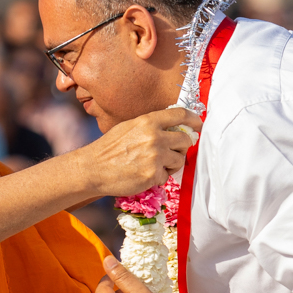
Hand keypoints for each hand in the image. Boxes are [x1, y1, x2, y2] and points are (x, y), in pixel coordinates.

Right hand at [79, 108, 200, 197]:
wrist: (93, 168)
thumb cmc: (110, 148)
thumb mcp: (129, 127)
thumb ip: (151, 126)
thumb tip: (174, 128)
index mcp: (148, 121)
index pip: (180, 115)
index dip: (194, 119)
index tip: (198, 125)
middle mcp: (154, 137)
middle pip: (186, 140)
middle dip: (183, 147)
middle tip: (174, 151)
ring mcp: (155, 156)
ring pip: (180, 160)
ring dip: (172, 164)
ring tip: (156, 165)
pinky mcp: (153, 174)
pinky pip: (167, 176)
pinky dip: (159, 177)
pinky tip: (144, 174)